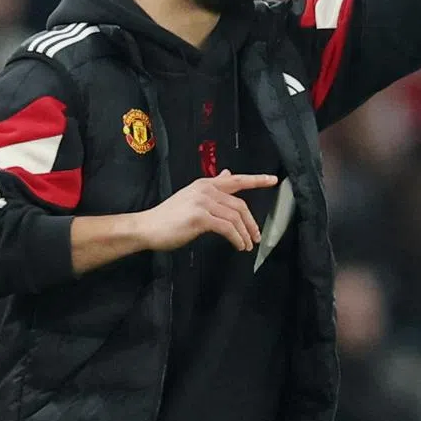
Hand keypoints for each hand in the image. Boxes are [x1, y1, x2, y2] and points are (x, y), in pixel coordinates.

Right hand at [138, 170, 277, 252]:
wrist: (148, 227)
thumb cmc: (169, 216)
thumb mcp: (192, 196)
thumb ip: (212, 187)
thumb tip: (227, 174)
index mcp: (205, 184)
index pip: (236, 179)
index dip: (256, 179)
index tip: (273, 180)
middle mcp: (206, 190)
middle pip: (240, 204)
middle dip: (252, 222)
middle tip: (257, 236)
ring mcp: (203, 203)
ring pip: (235, 217)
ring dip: (245, 234)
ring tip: (247, 245)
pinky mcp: (200, 217)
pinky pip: (227, 228)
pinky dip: (236, 238)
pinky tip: (238, 246)